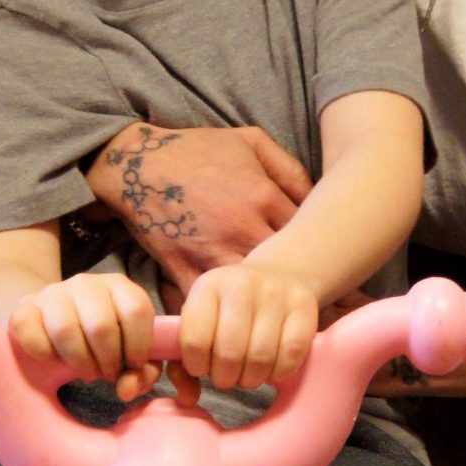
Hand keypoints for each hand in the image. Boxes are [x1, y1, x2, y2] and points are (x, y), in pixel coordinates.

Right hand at [9, 274, 164, 401]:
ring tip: (86, 371)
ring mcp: (52, 293)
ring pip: (65, 330)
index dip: (139, 346)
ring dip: (79, 362)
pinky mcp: (24, 308)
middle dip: (108, 361)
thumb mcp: (129, 352)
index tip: (133, 365)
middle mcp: (86, 283)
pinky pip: (32, 334)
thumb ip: (140, 373)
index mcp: (119, 286)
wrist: (54, 319)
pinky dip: (46, 356)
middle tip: (107, 375)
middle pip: (101, 326)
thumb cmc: (102, 339)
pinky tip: (55, 360)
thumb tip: (128, 388)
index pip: (136, 309)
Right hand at [85, 123, 311, 299]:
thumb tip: (318, 198)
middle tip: (318, 300)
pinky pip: (210, 302)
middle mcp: (242, 227)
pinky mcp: (183, 269)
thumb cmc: (197, 149)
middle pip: (286, 270)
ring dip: (266, 306)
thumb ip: (290, 169)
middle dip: (301, 286)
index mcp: (264, 197)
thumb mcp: (250, 142)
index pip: (309, 236)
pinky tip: (238, 323)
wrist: (138, 163)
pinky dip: (223, 315)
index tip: (328, 265)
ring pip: (252, 294)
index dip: (321, 253)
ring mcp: (212, 250)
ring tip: (283, 319)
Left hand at [177, 262, 317, 392]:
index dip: (197, 365)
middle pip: (229, 353)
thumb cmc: (229, 311)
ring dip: (251, 379)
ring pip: (261, 357)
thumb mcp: (200, 322)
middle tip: (227, 377)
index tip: (203, 367)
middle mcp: (241, 284)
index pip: (194, 340)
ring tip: (248, 375)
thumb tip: (188, 399)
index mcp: (208, 287)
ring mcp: (276, 294)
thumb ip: (182, 363)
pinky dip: (279, 373)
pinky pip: (291, 354)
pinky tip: (271, 370)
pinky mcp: (305, 307)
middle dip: (225, 377)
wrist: (278, 275)